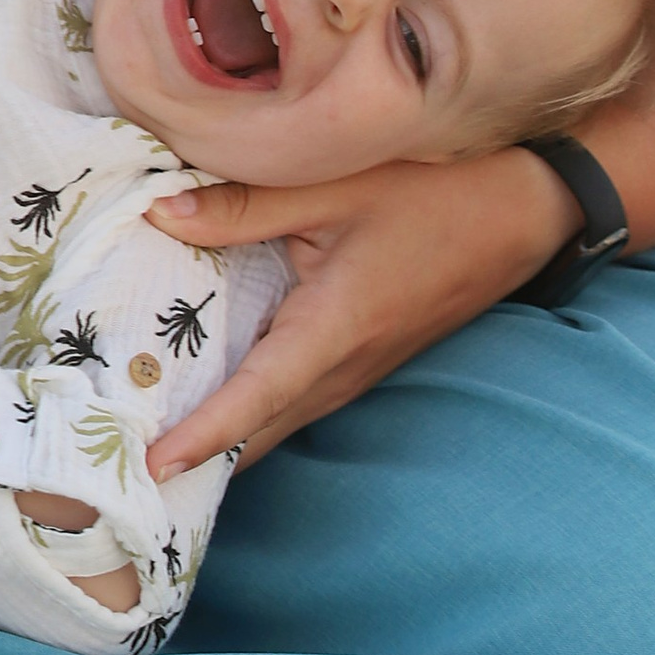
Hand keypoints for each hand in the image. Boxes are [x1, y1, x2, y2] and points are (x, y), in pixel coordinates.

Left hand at [143, 145, 578, 466]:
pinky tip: (209, 398)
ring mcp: (360, 367)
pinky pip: (297, 397)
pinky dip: (251, 410)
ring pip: (280, 418)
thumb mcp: (337, 185)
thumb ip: (245, 204)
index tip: (155, 468)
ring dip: (224, 439)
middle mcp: (347, 365)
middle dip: (199, 456)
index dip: (205, 435)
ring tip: (150, 446)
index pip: (258, 397)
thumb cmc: (437, 189)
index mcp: (335, 328)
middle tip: (127, 469)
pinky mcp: (365, 356)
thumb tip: (158, 213)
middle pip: (262, 428)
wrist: (527, 208)